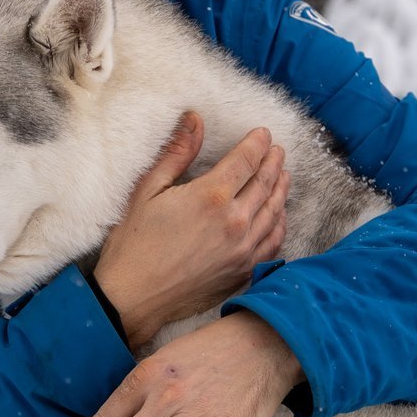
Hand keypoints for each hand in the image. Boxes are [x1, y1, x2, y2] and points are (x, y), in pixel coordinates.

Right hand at [93, 114, 288, 350]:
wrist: (133, 298)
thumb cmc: (134, 244)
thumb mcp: (148, 190)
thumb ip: (177, 153)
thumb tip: (194, 119)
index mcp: (211, 196)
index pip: (247, 160)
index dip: (257, 143)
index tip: (264, 134)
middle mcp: (234, 222)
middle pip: (265, 183)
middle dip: (273, 162)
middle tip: (277, 150)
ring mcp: (243, 250)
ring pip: (274, 212)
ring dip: (281, 189)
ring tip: (283, 175)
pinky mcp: (243, 272)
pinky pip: (273, 243)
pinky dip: (280, 224)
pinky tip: (279, 215)